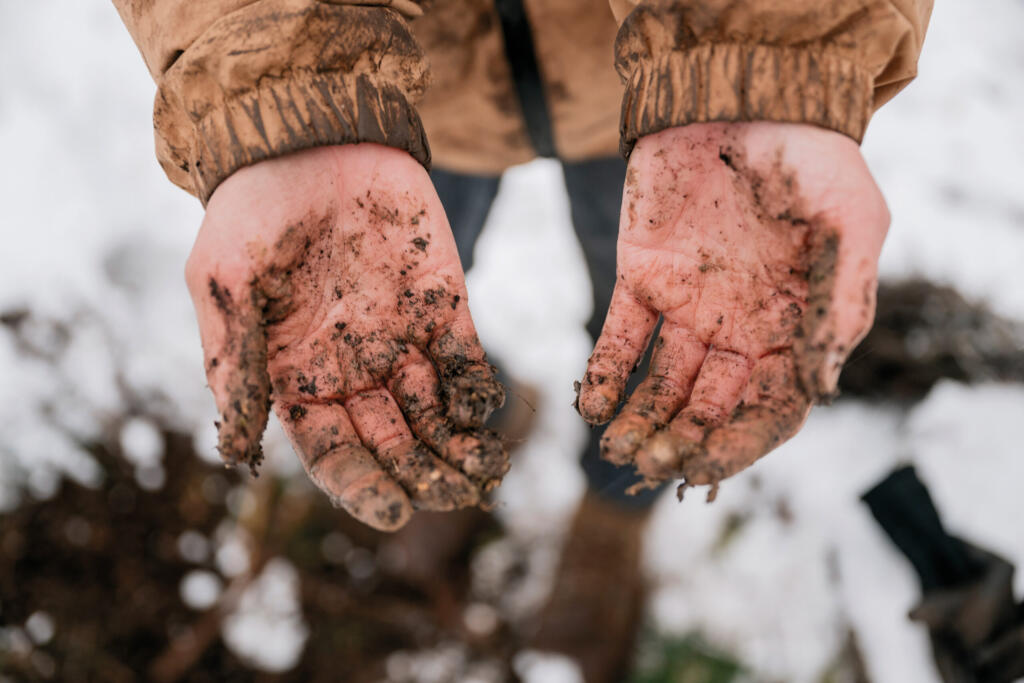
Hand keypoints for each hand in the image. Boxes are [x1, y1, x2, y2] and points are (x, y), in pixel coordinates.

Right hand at [185, 144, 505, 530]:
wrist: (311, 135)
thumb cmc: (253, 207)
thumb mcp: (225, 281)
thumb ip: (233, 362)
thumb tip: (234, 453)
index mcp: (298, 376)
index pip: (335, 452)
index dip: (364, 487)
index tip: (398, 512)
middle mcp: (352, 369)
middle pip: (394, 444)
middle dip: (425, 475)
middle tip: (460, 500)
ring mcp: (401, 340)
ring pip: (436, 415)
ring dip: (460, 448)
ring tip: (488, 476)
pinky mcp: (444, 307)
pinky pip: (467, 363)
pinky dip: (479, 393)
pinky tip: (486, 413)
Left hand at [577, 123, 888, 496]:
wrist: (743, 96)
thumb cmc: (813, 158)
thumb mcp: (853, 223)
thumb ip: (842, 301)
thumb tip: (824, 384)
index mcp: (792, 327)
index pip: (769, 408)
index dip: (739, 444)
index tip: (704, 471)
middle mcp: (738, 328)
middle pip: (709, 406)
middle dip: (680, 442)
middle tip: (650, 467)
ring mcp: (687, 307)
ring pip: (660, 383)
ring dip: (639, 421)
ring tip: (614, 451)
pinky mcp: (640, 277)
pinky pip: (619, 338)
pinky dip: (603, 374)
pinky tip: (589, 407)